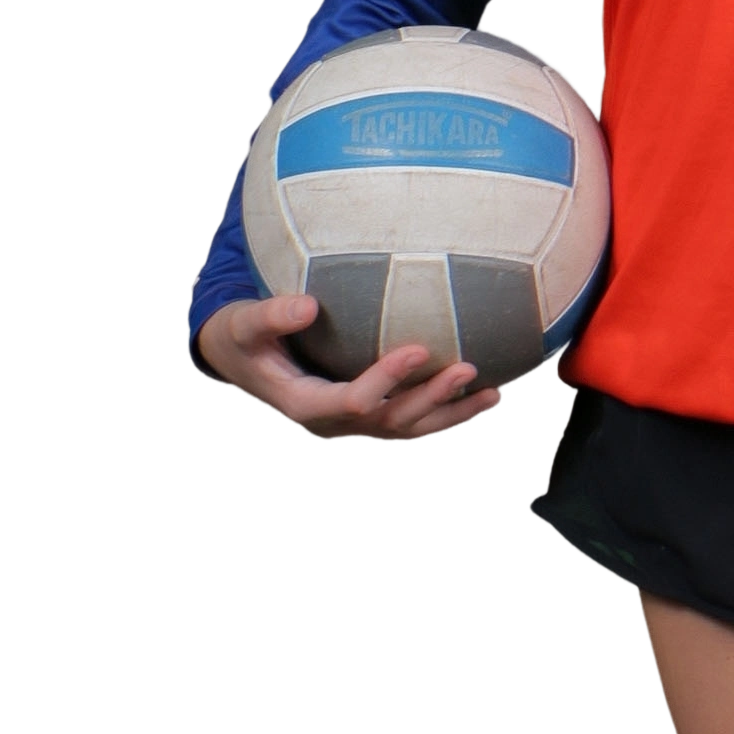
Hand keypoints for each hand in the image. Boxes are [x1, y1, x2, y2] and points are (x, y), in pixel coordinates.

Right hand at [194, 294, 507, 446]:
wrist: (240, 359)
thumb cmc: (240, 336)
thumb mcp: (243, 323)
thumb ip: (270, 316)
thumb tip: (307, 305)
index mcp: (305, 405)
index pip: (354, 401)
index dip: (387, 380)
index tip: (418, 348)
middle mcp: (333, 422)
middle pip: (390, 422)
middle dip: (430, 399)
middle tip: (467, 368)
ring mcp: (352, 424)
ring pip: (408, 429)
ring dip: (451, 413)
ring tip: (493, 393)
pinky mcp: (366, 416)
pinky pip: (410, 419)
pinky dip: (445, 410)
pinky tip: (480, 394)